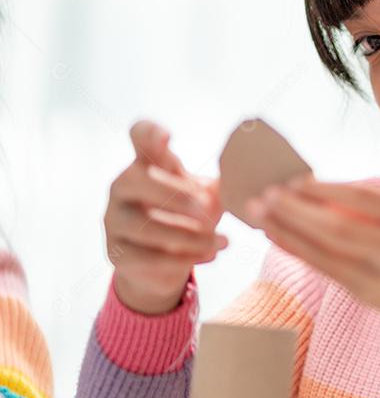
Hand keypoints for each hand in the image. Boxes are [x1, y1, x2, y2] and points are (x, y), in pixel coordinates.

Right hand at [104, 120, 226, 314]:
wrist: (167, 263)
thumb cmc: (190, 218)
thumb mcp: (207, 197)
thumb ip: (220, 185)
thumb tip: (246, 177)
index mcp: (147, 164)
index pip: (139, 137)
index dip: (149, 133)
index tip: (167, 136)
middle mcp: (123, 187)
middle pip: (138, 179)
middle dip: (176, 195)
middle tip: (207, 208)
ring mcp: (115, 219)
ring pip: (145, 225)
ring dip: (189, 235)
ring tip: (223, 241)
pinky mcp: (117, 252)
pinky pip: (145, 256)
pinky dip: (182, 259)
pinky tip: (211, 255)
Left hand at [247, 177, 379, 352]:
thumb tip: (324, 188)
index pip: (364, 199)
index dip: (326, 189)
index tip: (294, 179)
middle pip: (337, 228)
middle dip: (295, 211)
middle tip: (263, 194)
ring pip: (326, 254)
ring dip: (288, 232)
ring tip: (259, 213)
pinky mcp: (369, 297)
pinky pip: (327, 270)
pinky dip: (300, 251)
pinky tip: (279, 237)